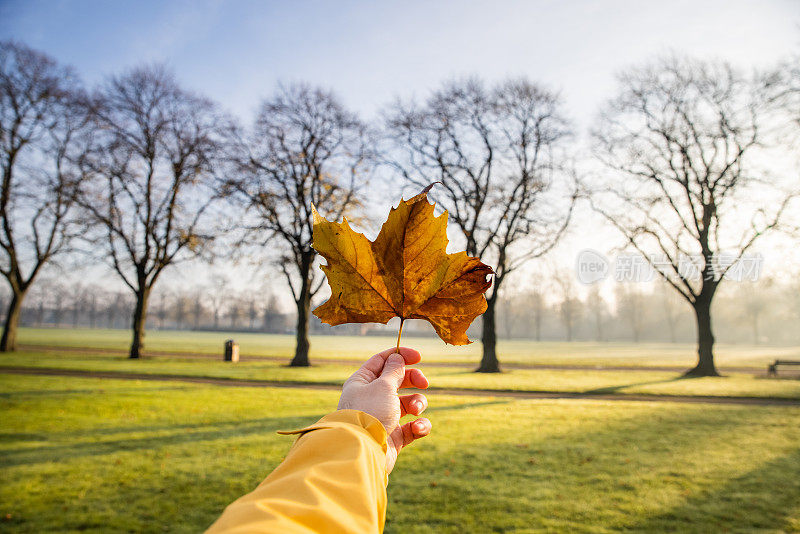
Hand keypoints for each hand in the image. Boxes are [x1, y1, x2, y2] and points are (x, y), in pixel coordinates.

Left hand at [337, 346, 430, 472]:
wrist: (362, 452)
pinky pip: (413, 426)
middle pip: (398, 381)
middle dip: (413, 380)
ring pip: (408, 403)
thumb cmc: (369, 413)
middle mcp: (372, 398)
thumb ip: (394, 371)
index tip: (419, 357)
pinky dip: (419, 426)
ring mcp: (384, 417)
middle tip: (424, 383)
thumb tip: (397, 358)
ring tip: (416, 410)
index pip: (381, 361)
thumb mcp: (383, 386)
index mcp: (363, 382)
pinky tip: (417, 428)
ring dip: (417, 403)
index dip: (400, 356)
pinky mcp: (394, 436)